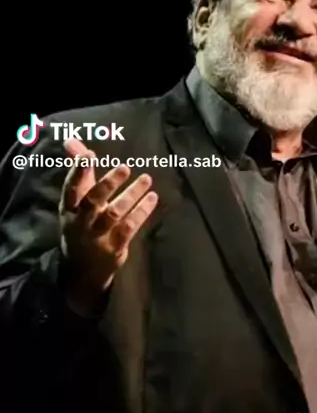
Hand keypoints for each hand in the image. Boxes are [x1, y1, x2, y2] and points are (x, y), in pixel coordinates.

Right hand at [59, 138, 157, 313]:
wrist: (82, 271)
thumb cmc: (81, 224)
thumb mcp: (75, 201)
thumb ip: (78, 170)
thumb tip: (71, 141)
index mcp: (68, 209)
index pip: (71, 189)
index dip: (77, 172)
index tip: (88, 155)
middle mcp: (81, 222)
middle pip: (93, 201)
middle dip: (108, 183)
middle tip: (124, 167)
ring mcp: (98, 237)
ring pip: (115, 213)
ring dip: (131, 195)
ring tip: (146, 179)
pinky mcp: (114, 248)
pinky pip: (129, 227)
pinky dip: (141, 212)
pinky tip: (152, 198)